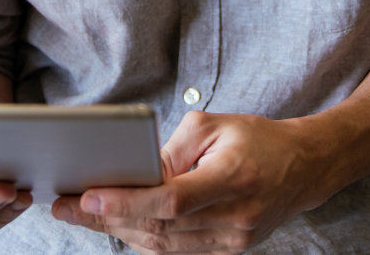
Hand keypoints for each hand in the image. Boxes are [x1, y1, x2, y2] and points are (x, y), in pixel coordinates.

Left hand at [51, 110, 323, 253]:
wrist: (304, 168)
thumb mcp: (214, 126)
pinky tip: (117, 225)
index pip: (173, 200)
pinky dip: (144, 238)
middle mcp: (236, 218)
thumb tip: (132, 174)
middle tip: (65, 206)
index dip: (128, 202)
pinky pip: (177, 251)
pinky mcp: (229, 252)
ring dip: (118, 232)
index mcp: (235, 178)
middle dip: (107, 219)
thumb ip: (171, 150)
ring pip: (164, 245)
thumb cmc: (257, 139)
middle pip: (161, 227)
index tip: (88, 197)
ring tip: (81, 215)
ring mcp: (234, 242)